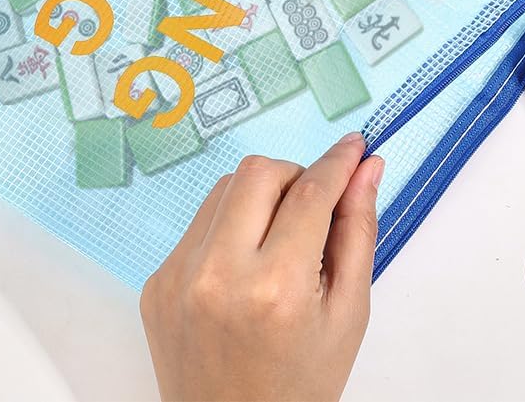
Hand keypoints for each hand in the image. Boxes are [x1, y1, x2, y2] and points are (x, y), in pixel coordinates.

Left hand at [140, 133, 383, 401]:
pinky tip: (246, 269)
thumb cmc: (300, 385)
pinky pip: (199, 224)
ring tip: (279, 242)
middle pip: (259, 173)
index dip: (337, 163)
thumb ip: (358, 232)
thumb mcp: (348, 315)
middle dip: (295, 176)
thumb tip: (367, 169)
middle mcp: (218, 275)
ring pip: (225, 189)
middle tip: (314, 206)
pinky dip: (230, 228)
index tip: (355, 146)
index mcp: (276, 289)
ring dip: (260, 198)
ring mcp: (178, 277)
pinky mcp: (156, 281)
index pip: (310, 194)